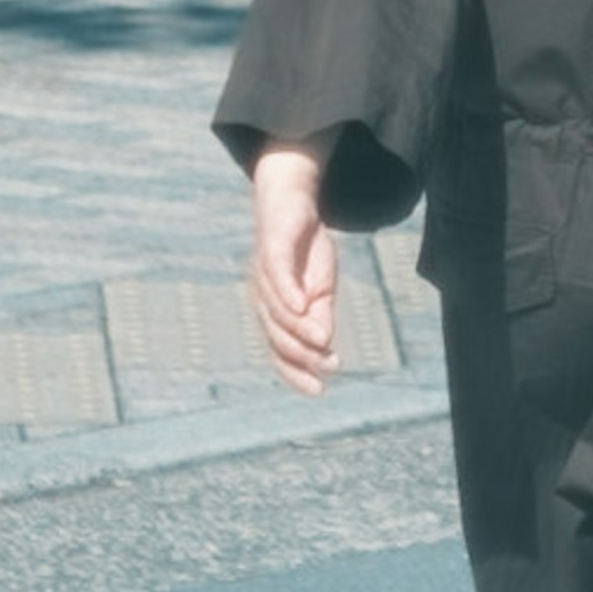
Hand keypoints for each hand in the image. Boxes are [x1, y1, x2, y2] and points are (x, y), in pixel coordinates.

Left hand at [249, 139, 339, 395]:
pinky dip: (288, 292)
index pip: (279, 350)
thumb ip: (320, 314)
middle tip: (330, 367)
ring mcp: (264, 274)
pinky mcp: (272, 247)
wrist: (291, 200)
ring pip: (278, 310)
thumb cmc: (305, 249)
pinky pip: (277, 272)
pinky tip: (303, 306)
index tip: (318, 391)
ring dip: (299, 330)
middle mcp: (262, 298)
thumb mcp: (321, 287)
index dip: (295, 372)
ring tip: (324, 344)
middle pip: (277, 336)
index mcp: (274, 312)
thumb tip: (323, 344)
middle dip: (302, 355)